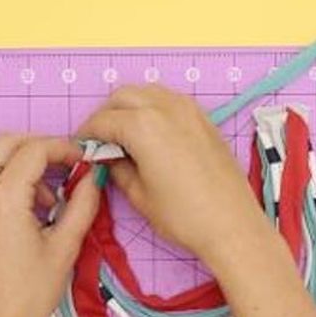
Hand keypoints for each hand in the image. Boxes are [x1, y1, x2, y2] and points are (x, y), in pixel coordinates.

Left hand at [0, 134, 98, 316]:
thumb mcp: (65, 247)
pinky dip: (5, 182)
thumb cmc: (28, 296)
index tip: (82, 160)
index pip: (34, 150)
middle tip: (65, 168)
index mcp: (2, 198)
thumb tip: (93, 177)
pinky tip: (27, 211)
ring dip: (21, 165)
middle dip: (39, 148)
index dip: (63, 149)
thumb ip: (82, 203)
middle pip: (6, 143)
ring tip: (48, 200)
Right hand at [77, 84, 271, 262]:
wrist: (231, 224)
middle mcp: (165, 108)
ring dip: (131, 107)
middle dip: (107, 115)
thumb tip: (109, 159)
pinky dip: (155, 109)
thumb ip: (118, 169)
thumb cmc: (184, 216)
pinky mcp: (205, 119)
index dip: (88, 135)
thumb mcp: (139, 195)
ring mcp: (189, 110)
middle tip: (102, 142)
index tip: (83, 148)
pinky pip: (171, 101)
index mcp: (143, 125)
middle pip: (123, 97)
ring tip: (126, 136)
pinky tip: (153, 134)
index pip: (103, 121)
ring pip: (148, 92)